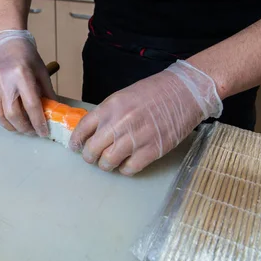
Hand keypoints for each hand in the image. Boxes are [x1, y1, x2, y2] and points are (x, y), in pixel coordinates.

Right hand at [0, 30, 55, 136]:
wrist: (6, 43)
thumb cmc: (27, 56)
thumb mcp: (41, 72)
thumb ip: (47, 93)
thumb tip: (54, 112)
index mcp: (22, 75)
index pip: (31, 104)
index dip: (38, 121)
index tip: (44, 132)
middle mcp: (6, 82)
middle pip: (13, 114)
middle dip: (25, 127)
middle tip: (34, 132)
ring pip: (0, 116)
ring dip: (13, 127)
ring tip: (23, 128)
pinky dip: (4, 120)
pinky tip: (14, 121)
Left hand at [69, 60, 222, 174]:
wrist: (185, 92)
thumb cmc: (154, 92)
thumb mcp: (124, 96)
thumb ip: (108, 113)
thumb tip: (93, 131)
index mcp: (110, 107)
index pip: (83, 128)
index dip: (76, 141)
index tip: (76, 147)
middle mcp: (119, 123)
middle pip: (92, 149)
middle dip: (89, 156)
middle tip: (92, 157)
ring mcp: (136, 138)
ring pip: (108, 162)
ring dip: (106, 165)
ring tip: (109, 162)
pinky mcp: (152, 150)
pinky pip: (129, 168)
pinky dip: (125, 169)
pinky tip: (127, 163)